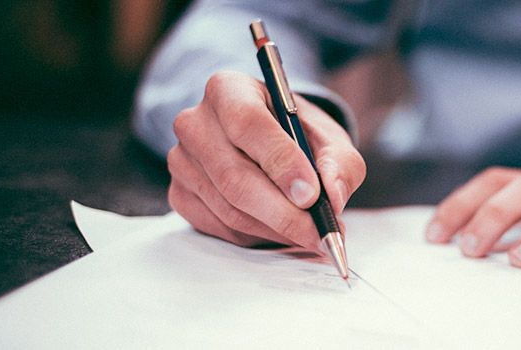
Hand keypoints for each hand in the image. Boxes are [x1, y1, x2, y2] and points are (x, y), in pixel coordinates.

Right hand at [167, 71, 365, 249]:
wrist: (270, 143)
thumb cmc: (298, 135)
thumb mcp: (329, 138)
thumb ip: (340, 163)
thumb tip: (333, 196)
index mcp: (229, 89)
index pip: (247, 123)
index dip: (281, 162)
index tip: (311, 195)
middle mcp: (195, 122)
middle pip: (234, 176)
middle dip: (283, 212)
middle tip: (319, 232)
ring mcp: (182, 160)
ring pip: (229, 208)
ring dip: (276, 229)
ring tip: (311, 234)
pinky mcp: (180, 194)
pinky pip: (220, 227)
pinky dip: (258, 236)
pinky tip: (282, 230)